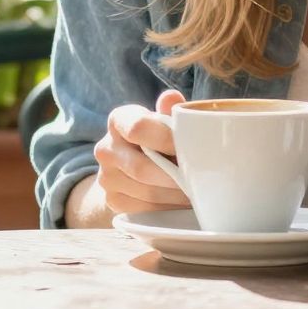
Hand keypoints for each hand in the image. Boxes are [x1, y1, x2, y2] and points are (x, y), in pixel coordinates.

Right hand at [92, 88, 190, 215]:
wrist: (135, 163)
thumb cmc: (158, 136)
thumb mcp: (164, 119)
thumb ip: (170, 109)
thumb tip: (171, 99)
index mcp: (119, 120)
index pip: (138, 128)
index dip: (167, 139)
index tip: (191, 147)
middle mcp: (105, 148)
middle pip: (142, 167)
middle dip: (175, 175)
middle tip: (202, 178)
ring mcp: (106, 177)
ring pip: (146, 192)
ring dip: (176, 195)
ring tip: (198, 191)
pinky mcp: (113, 201)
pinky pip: (144, 210)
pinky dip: (168, 208)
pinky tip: (183, 203)